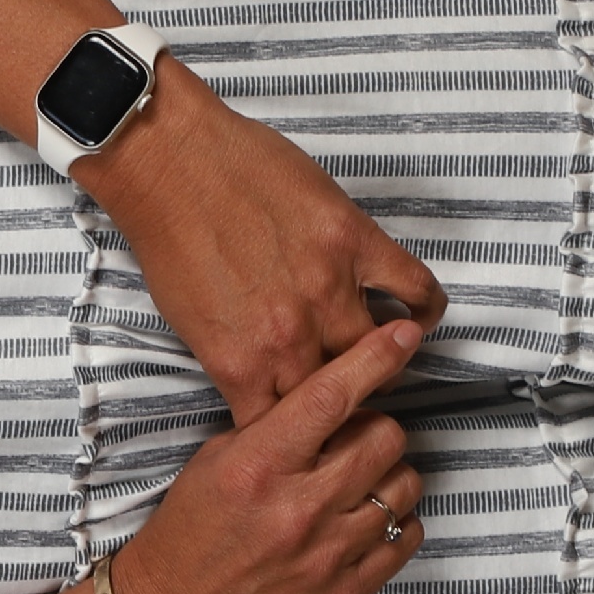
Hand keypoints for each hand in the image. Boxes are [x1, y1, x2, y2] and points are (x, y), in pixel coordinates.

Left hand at [76, 66, 447, 425]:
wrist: (169, 161)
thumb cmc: (168, 232)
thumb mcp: (187, 322)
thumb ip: (235, 359)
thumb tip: (265, 380)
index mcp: (241, 364)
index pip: (289, 429)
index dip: (307, 432)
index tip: (316, 426)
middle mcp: (289, 337)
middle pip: (344, 397)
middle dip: (349, 397)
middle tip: (353, 386)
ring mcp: (326, 288)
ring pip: (384, 351)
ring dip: (386, 355)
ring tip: (383, 349)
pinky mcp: (353, 240)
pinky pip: (416, 287)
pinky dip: (426, 306)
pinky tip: (418, 312)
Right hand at [101, 316, 427, 593]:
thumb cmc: (187, 536)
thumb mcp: (213, 462)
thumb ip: (273, 430)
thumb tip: (331, 399)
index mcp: (259, 466)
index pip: (333, 397)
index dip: (376, 358)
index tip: (402, 336)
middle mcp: (299, 507)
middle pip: (385, 437)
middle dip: (374, 427)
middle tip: (350, 439)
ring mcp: (328, 554)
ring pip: (404, 485)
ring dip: (388, 475)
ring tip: (356, 484)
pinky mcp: (347, 591)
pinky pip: (406, 537)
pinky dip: (395, 521)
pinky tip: (364, 520)